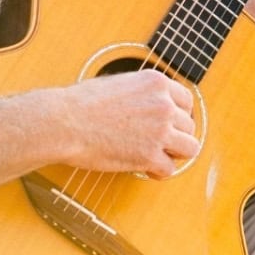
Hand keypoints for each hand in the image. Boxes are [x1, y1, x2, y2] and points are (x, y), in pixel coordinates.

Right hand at [53, 69, 198, 177]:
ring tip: (158, 156)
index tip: (168, 124)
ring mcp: (160, 130)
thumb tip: (151, 104)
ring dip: (174, 154)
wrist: (64, 122)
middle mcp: (164, 105)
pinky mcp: (149, 155)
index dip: (178, 115)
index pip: (187, 101)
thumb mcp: (119, 83)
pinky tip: (147, 169)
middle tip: (158, 143)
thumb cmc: (81, 103)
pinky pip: (170, 169)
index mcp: (156, 83)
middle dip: (175, 136)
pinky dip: (159, 172)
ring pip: (190, 148)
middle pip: (189, 126)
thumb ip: (142, 92)